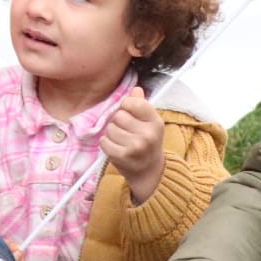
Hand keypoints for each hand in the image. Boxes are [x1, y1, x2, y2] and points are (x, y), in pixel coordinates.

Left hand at [101, 88, 166, 203]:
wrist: (149, 171)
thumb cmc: (146, 142)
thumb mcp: (148, 122)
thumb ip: (141, 104)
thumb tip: (136, 89)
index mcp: (155, 121)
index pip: (133, 102)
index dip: (126, 106)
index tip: (129, 113)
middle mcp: (148, 134)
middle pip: (118, 115)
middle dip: (118, 122)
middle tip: (127, 132)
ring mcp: (136, 146)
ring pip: (110, 128)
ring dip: (112, 134)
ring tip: (123, 141)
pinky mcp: (123, 156)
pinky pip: (104, 141)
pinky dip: (107, 144)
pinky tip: (117, 149)